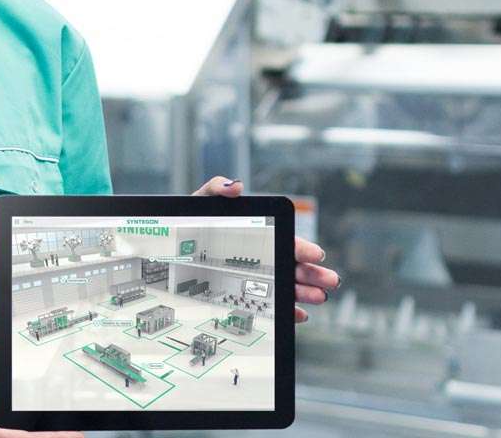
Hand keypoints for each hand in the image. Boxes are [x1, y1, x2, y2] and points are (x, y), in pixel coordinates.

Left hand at [192, 176, 339, 322]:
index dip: (302, 249)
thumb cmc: (191, 221)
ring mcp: (255, 277)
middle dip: (313, 274)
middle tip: (330, 281)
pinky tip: (299, 314)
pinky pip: (270, 305)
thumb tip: (235, 186)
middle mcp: (262, 257)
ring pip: (286, 286)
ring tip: (319, 298)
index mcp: (259, 233)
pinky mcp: (244, 295)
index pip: (286, 241)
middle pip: (292, 266)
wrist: (171, 244)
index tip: (314, 254)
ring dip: (305, 292)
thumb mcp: (201, 202)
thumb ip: (217, 189)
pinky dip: (286, 310)